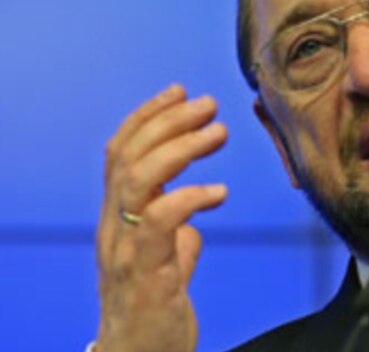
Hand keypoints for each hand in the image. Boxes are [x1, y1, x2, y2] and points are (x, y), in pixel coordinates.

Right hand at [96, 85, 228, 351]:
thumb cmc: (154, 311)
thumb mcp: (166, 264)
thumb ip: (174, 237)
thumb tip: (194, 222)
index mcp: (118, 220)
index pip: (120, 153)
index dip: (148, 117)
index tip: (180, 91)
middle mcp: (114, 229)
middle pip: (127, 157)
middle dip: (168, 122)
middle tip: (208, 104)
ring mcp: (127, 250)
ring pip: (137, 180)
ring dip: (180, 149)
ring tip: (218, 132)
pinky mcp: (148, 273)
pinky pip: (160, 222)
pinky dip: (189, 197)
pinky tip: (219, 192)